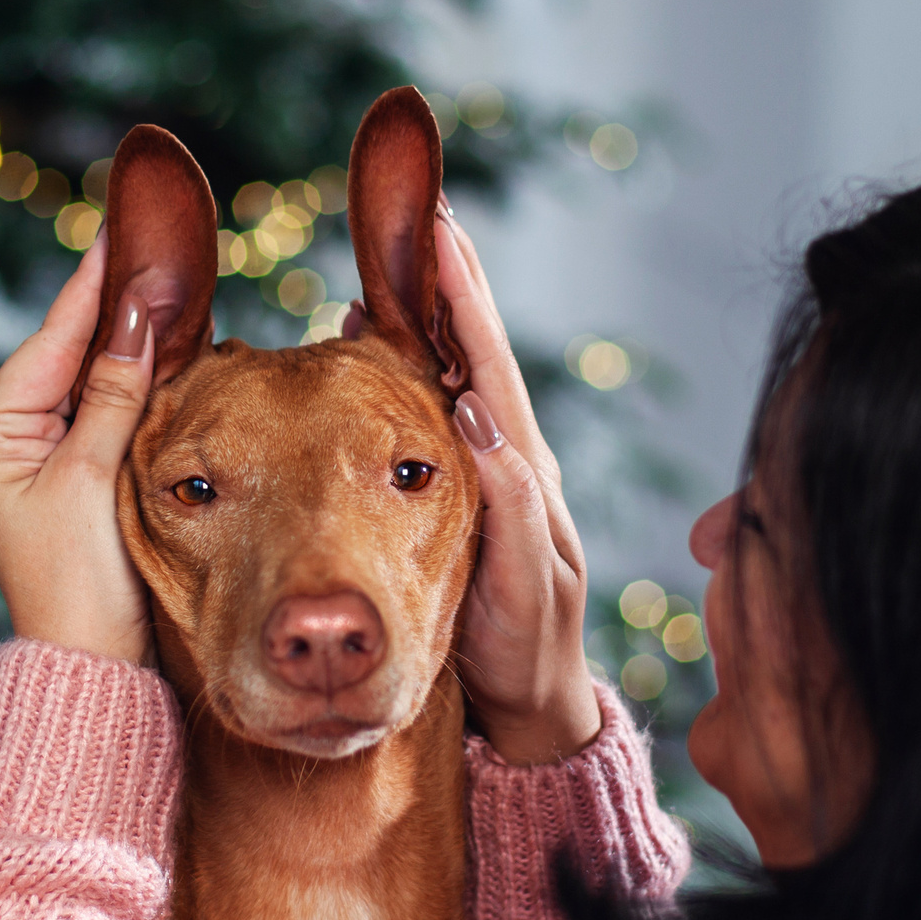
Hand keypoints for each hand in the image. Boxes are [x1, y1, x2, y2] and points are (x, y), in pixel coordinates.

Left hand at [0, 239, 157, 665]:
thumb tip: (136, 314)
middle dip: (112, 308)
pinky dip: (135, 385)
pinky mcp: (73, 484)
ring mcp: (38, 464)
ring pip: (89, 382)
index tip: (118, 233)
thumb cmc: (79, 586)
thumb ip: (114, 392)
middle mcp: (5, 443)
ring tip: (166, 284)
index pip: (50, 341)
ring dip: (129, 343)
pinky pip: (104, 415)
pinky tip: (164, 352)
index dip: (91, 287)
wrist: (92, 667)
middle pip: (66, 355)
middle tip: (152, 247)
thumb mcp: (92, 479)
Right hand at [428, 202, 603, 762]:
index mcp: (524, 474)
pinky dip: (411, 367)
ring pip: (454, 376)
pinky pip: (430, 415)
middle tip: (428, 210)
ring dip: (432, 314)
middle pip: (474, 352)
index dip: (464, 300)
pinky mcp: (464, 498)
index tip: (440, 230)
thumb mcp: (522, 592)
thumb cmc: (528, 658)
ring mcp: (488, 477)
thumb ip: (510, 511)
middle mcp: (510, 462)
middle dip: (452, 281)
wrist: (535, 709)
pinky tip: (385, 345)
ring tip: (408, 256)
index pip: (487, 367)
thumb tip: (478, 422)